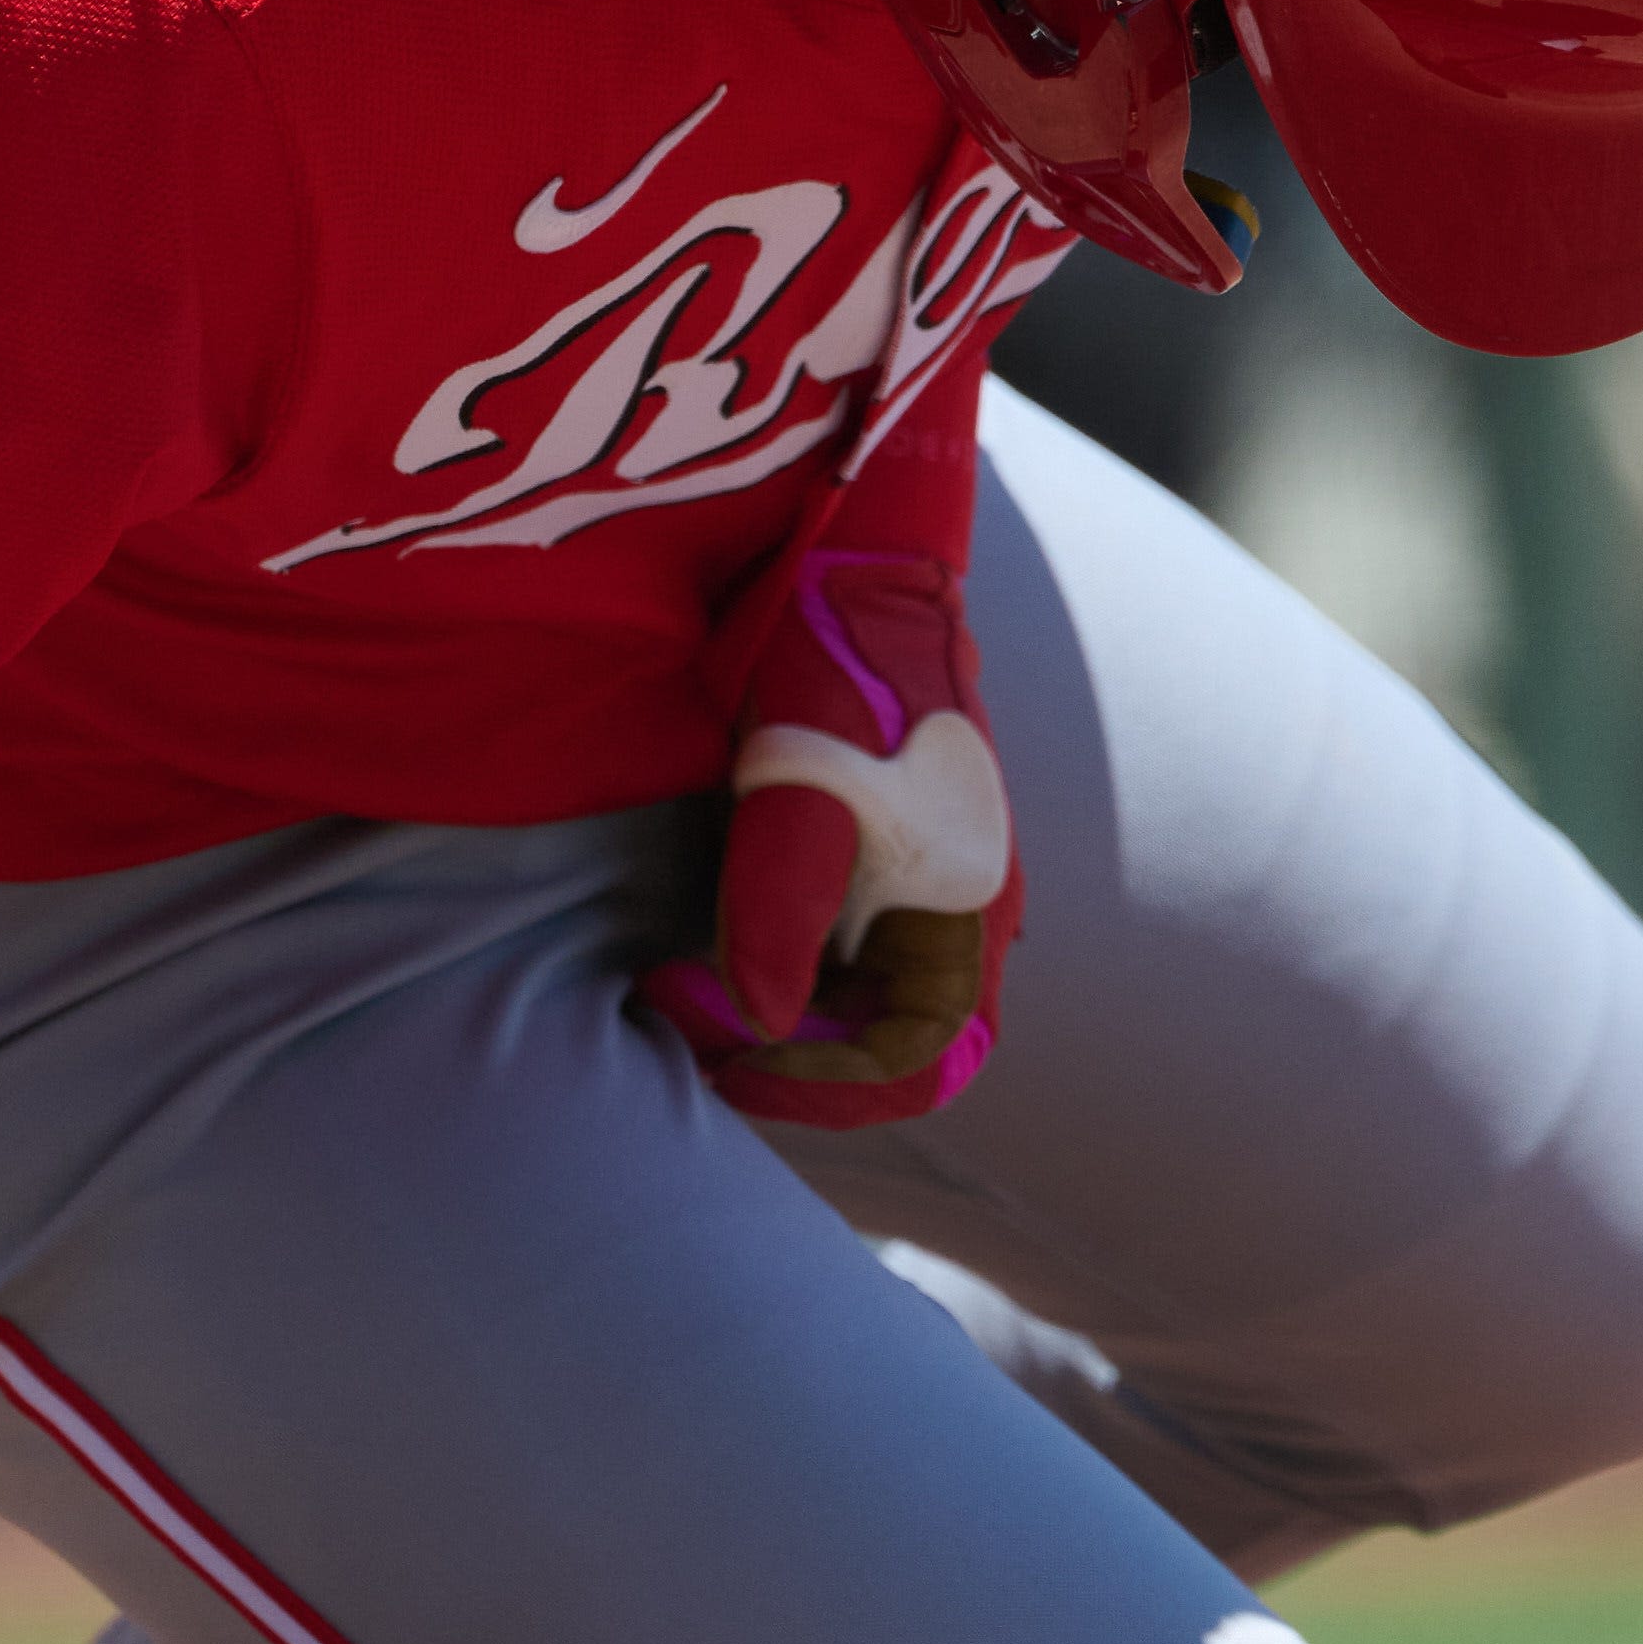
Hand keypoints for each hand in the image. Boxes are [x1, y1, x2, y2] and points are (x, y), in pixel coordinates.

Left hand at [639, 545, 1015, 1127]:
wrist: (851, 559)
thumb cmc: (841, 664)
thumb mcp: (804, 783)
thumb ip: (782, 903)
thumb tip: (761, 1017)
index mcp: (968, 913)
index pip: (913, 1064)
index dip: (816, 1083)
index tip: (719, 1053)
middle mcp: (955, 916)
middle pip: (875, 1046)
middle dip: (777, 1054)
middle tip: (674, 1014)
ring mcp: (916, 888)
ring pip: (848, 1006)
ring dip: (768, 1018)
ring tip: (674, 988)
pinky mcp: (872, 859)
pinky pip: (828, 951)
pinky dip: (766, 968)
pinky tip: (696, 945)